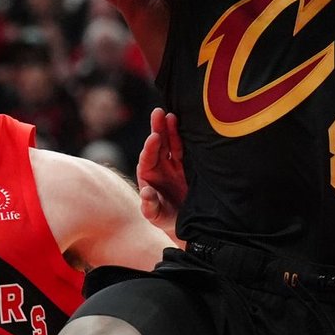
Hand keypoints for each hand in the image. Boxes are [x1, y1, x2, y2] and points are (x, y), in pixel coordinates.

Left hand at [136, 108, 185, 234]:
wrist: (186, 222)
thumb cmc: (166, 218)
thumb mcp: (156, 215)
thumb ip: (149, 206)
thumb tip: (145, 192)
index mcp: (148, 175)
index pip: (147, 158)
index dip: (150, 148)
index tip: (154, 137)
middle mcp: (160, 166)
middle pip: (158, 144)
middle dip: (158, 129)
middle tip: (158, 113)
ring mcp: (174, 164)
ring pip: (172, 143)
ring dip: (171, 129)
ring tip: (172, 115)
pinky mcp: (188, 164)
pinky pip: (186, 148)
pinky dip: (187, 137)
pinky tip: (189, 125)